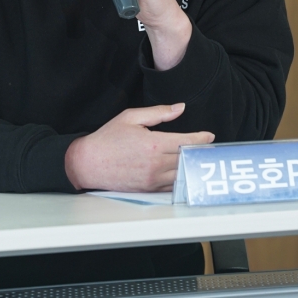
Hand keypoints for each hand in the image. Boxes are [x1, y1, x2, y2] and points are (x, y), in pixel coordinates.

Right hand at [64, 104, 214, 191]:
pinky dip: (181, 180)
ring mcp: (152, 179)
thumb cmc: (107, 138)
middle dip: (200, 152)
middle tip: (208, 147)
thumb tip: (179, 108)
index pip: (185, 142)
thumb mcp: (131, 117)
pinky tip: (185, 172)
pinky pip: (172, 186)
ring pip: (182, 174)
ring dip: (192, 166)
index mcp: (152, 143)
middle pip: (187, 158)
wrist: (88, 163)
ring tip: (199, 159)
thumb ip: (158, 113)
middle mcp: (155, 164)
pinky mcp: (148, 189)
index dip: (200, 138)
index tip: (209, 136)